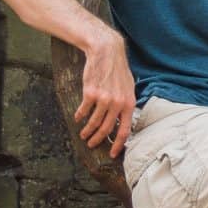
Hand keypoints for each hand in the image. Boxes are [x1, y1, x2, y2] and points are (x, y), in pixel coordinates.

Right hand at [76, 26, 136, 157]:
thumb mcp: (128, 87)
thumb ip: (126, 102)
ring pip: (94, 123)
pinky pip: (84, 111)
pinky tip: (78, 118)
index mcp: (129, 103)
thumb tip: (124, 119)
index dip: (118, 145)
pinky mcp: (91, 94)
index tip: (112, 154)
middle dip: (98, 140)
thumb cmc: (117, 69)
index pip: (125, 130)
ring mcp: (104, 99)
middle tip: (92, 144)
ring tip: (83, 135)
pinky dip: (80, 116)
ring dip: (87, 131)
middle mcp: (118, 104)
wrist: (106, 52)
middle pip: (107, 129)